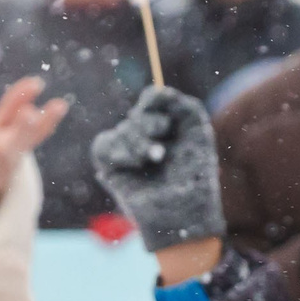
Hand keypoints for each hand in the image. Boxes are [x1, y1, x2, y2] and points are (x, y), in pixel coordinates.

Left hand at [0, 80, 67, 227]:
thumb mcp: (7, 126)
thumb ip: (18, 103)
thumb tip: (35, 81)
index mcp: (20, 142)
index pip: (39, 129)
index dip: (49, 118)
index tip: (61, 104)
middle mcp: (9, 153)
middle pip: (19, 140)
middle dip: (24, 128)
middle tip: (29, 114)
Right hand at [88, 86, 225, 251]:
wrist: (185, 211)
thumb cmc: (195, 175)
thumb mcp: (197, 131)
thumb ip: (179, 103)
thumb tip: (156, 89)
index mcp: (167, 128)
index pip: (152, 100)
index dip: (155, 101)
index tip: (169, 118)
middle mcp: (146, 138)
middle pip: (136, 115)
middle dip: (149, 125)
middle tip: (162, 147)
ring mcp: (128, 154)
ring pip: (121, 130)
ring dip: (137, 141)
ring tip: (154, 158)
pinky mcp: (111, 170)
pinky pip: (102, 146)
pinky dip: (120, 151)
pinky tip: (137, 163)